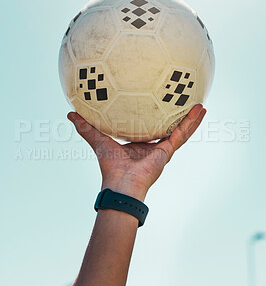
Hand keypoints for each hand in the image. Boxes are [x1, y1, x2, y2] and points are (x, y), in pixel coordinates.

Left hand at [68, 104, 205, 201]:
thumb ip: (86, 128)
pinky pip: (182, 133)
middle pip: (168, 128)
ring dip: (191, 119)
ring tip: (200, 106)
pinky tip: (200, 111)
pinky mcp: (168, 151)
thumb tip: (70, 115)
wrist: (120, 183)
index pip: (149, 128)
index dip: (154, 118)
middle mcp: (153, 147)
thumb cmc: (110, 166)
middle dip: (177, 117)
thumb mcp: (98, 140)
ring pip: (180, 130)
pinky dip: (192, 122)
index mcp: (139, 145)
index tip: (159, 105)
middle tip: (185, 102)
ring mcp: (163, 149)